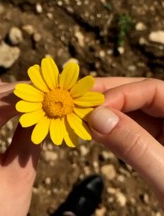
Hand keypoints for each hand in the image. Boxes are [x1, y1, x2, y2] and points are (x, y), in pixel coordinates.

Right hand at [89, 77, 163, 206]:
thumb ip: (134, 145)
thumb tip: (96, 118)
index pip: (152, 90)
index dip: (120, 94)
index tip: (93, 109)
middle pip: (138, 95)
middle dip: (107, 96)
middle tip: (79, 99)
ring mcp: (160, 131)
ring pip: (128, 111)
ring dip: (102, 112)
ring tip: (80, 113)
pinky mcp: (147, 144)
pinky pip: (124, 129)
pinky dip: (105, 128)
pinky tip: (90, 128)